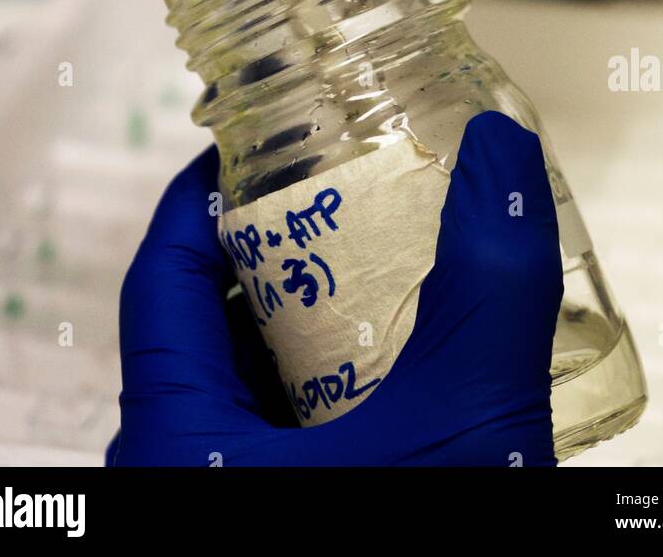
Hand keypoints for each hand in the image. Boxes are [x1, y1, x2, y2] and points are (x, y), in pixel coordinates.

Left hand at [108, 111, 562, 467]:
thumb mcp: (462, 421)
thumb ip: (489, 287)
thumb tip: (500, 148)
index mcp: (174, 440)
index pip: (162, 275)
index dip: (204, 197)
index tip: (253, 144)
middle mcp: (181, 471)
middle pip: (210, 328)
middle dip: (282, 257)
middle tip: (345, 203)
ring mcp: (226, 502)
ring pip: (252, 394)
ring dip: (316, 332)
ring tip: (384, 275)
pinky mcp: (275, 524)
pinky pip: (285, 446)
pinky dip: (337, 400)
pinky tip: (403, 382)